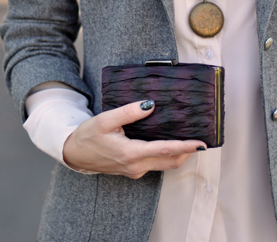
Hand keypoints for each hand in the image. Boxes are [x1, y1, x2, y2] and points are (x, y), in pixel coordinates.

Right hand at [62, 100, 205, 178]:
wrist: (73, 154)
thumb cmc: (88, 136)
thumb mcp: (105, 120)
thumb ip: (128, 112)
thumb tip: (150, 105)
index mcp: (130, 153)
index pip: (165, 150)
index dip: (185, 147)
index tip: (201, 144)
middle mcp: (135, 166)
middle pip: (170, 162)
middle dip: (188, 153)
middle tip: (202, 141)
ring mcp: (135, 170)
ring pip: (164, 165)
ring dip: (178, 155)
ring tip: (189, 140)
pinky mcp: (133, 171)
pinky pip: (155, 165)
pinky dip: (166, 156)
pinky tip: (169, 143)